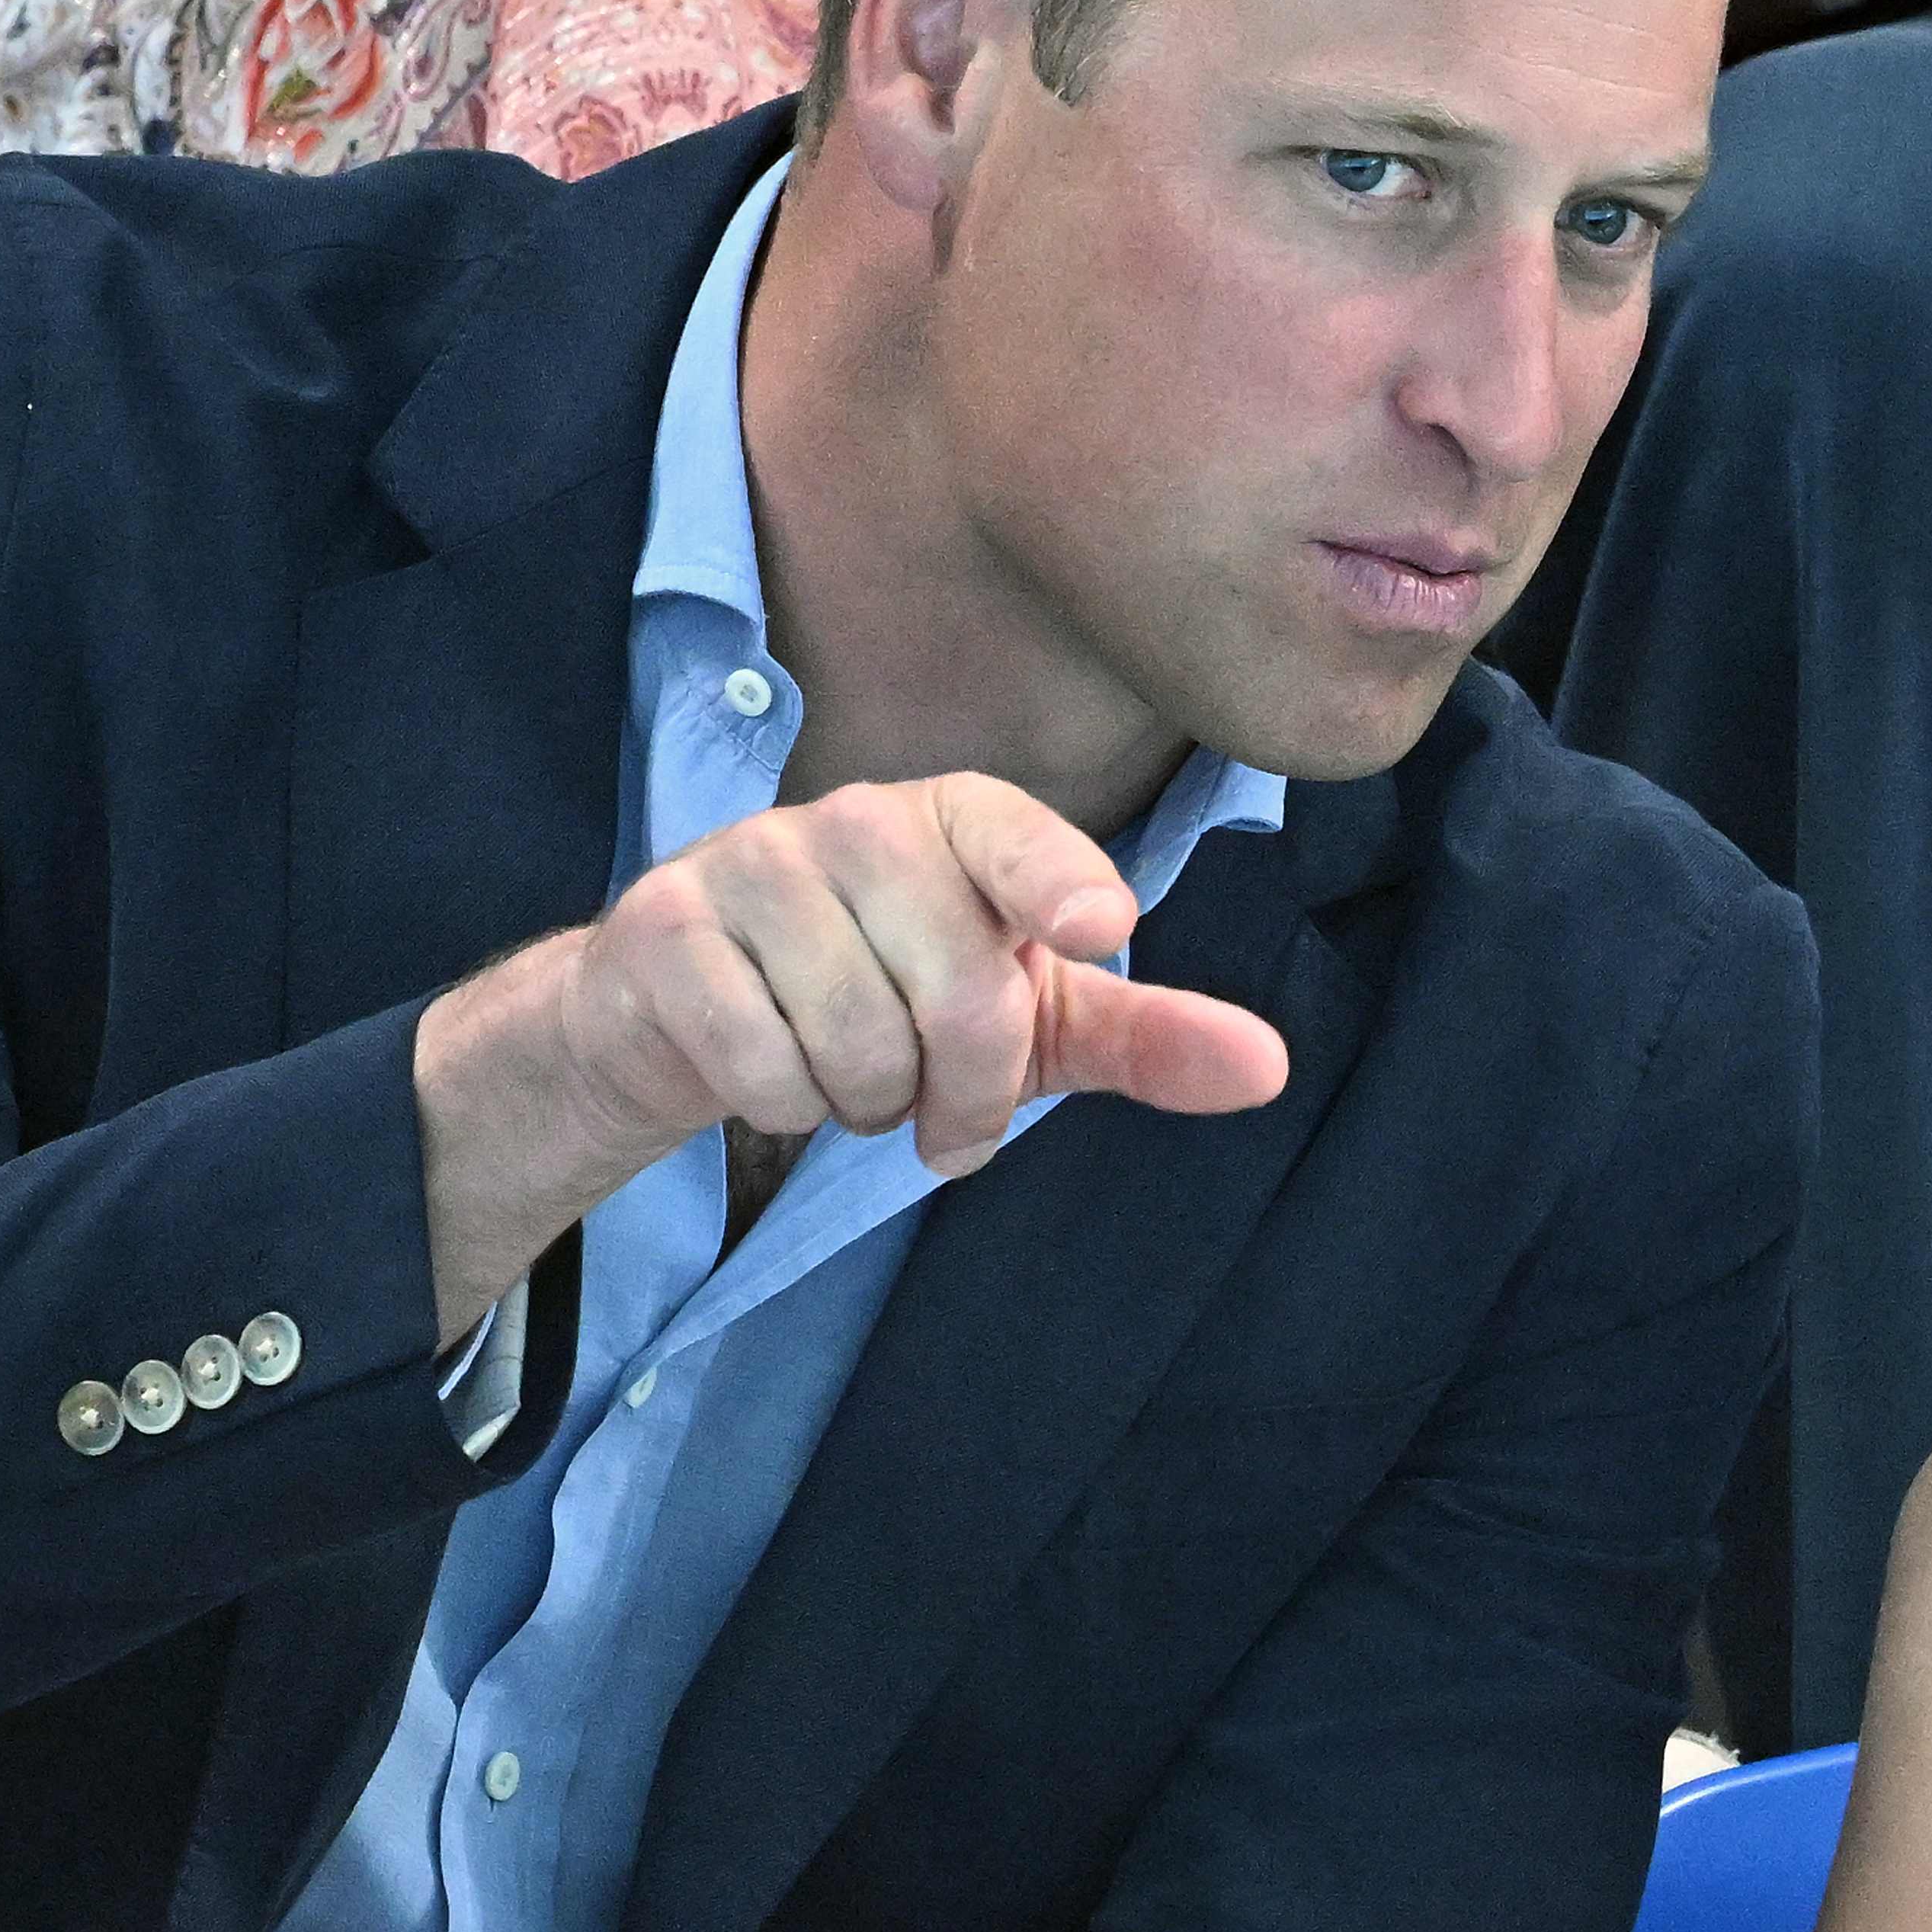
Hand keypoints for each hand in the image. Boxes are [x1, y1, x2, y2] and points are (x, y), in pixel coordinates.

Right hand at [413, 772, 1289, 1341]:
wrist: (684, 1013)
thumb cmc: (885, 998)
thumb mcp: (1028, 1020)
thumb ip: (1143, 1036)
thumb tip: (1269, 1068)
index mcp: (959, 821)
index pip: (1016, 836)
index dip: (1060, 881)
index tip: (1103, 926)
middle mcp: (857, 820)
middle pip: (961, 992)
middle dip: (965, 1092)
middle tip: (941, 1110)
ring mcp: (749, 864)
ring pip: (858, 1041)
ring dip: (867, 1102)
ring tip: (851, 1073)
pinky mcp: (661, 929)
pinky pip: (760, 1064)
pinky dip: (781, 1103)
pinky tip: (770, 1067)